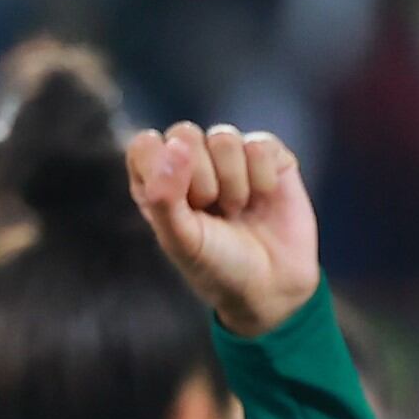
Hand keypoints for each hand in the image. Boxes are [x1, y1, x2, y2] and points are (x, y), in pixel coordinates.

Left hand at [127, 122, 320, 337]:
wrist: (272, 286)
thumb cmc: (218, 266)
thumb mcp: (182, 240)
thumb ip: (164, 196)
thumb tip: (175, 145)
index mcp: (159, 180)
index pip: (146, 145)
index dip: (163, 170)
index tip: (182, 206)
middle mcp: (192, 162)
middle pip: (185, 133)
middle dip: (201, 179)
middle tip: (212, 212)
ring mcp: (231, 157)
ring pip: (224, 137)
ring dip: (233, 183)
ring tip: (237, 210)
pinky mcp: (268, 157)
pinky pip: (260, 145)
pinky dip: (262, 178)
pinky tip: (263, 199)